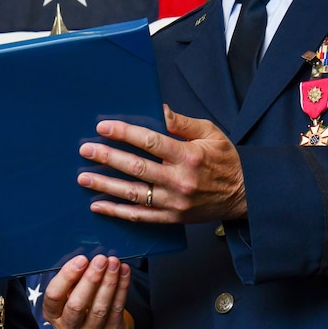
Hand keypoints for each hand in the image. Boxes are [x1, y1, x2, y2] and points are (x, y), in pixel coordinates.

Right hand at [43, 255, 134, 328]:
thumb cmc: (82, 303)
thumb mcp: (70, 292)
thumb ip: (73, 279)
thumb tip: (86, 259)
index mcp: (53, 315)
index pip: (54, 296)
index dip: (67, 276)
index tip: (81, 260)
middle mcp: (68, 328)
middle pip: (76, 304)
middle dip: (90, 279)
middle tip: (100, 260)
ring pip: (99, 307)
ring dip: (109, 282)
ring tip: (114, 263)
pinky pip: (117, 308)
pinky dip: (122, 287)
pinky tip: (124, 272)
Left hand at [78, 105, 246, 224]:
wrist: (244, 195)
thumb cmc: (226, 160)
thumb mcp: (210, 133)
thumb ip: (182, 123)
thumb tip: (160, 110)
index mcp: (189, 156)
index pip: (150, 142)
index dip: (125, 133)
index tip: (104, 127)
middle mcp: (180, 180)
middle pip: (136, 168)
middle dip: (108, 158)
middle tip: (86, 150)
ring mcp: (175, 202)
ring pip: (133, 194)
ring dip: (105, 186)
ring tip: (83, 178)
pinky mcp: (172, 218)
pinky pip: (140, 216)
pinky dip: (117, 212)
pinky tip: (98, 206)